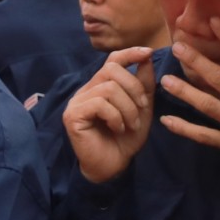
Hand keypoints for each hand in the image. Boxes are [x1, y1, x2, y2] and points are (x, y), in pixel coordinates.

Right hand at [62, 48, 155, 184]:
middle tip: (142, 108)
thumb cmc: (125, 139)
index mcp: (101, 86)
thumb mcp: (141, 109)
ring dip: (127, 107)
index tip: (147, 53)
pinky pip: (99, 104)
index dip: (129, 53)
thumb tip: (146, 57)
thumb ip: (143, 84)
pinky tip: (118, 128)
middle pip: (111, 70)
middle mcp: (86, 90)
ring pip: (108, 88)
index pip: (112, 60)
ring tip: (131, 124)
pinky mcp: (73, 115)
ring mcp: (77, 102)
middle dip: (133, 87)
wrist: (113, 167)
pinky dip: (115, 116)